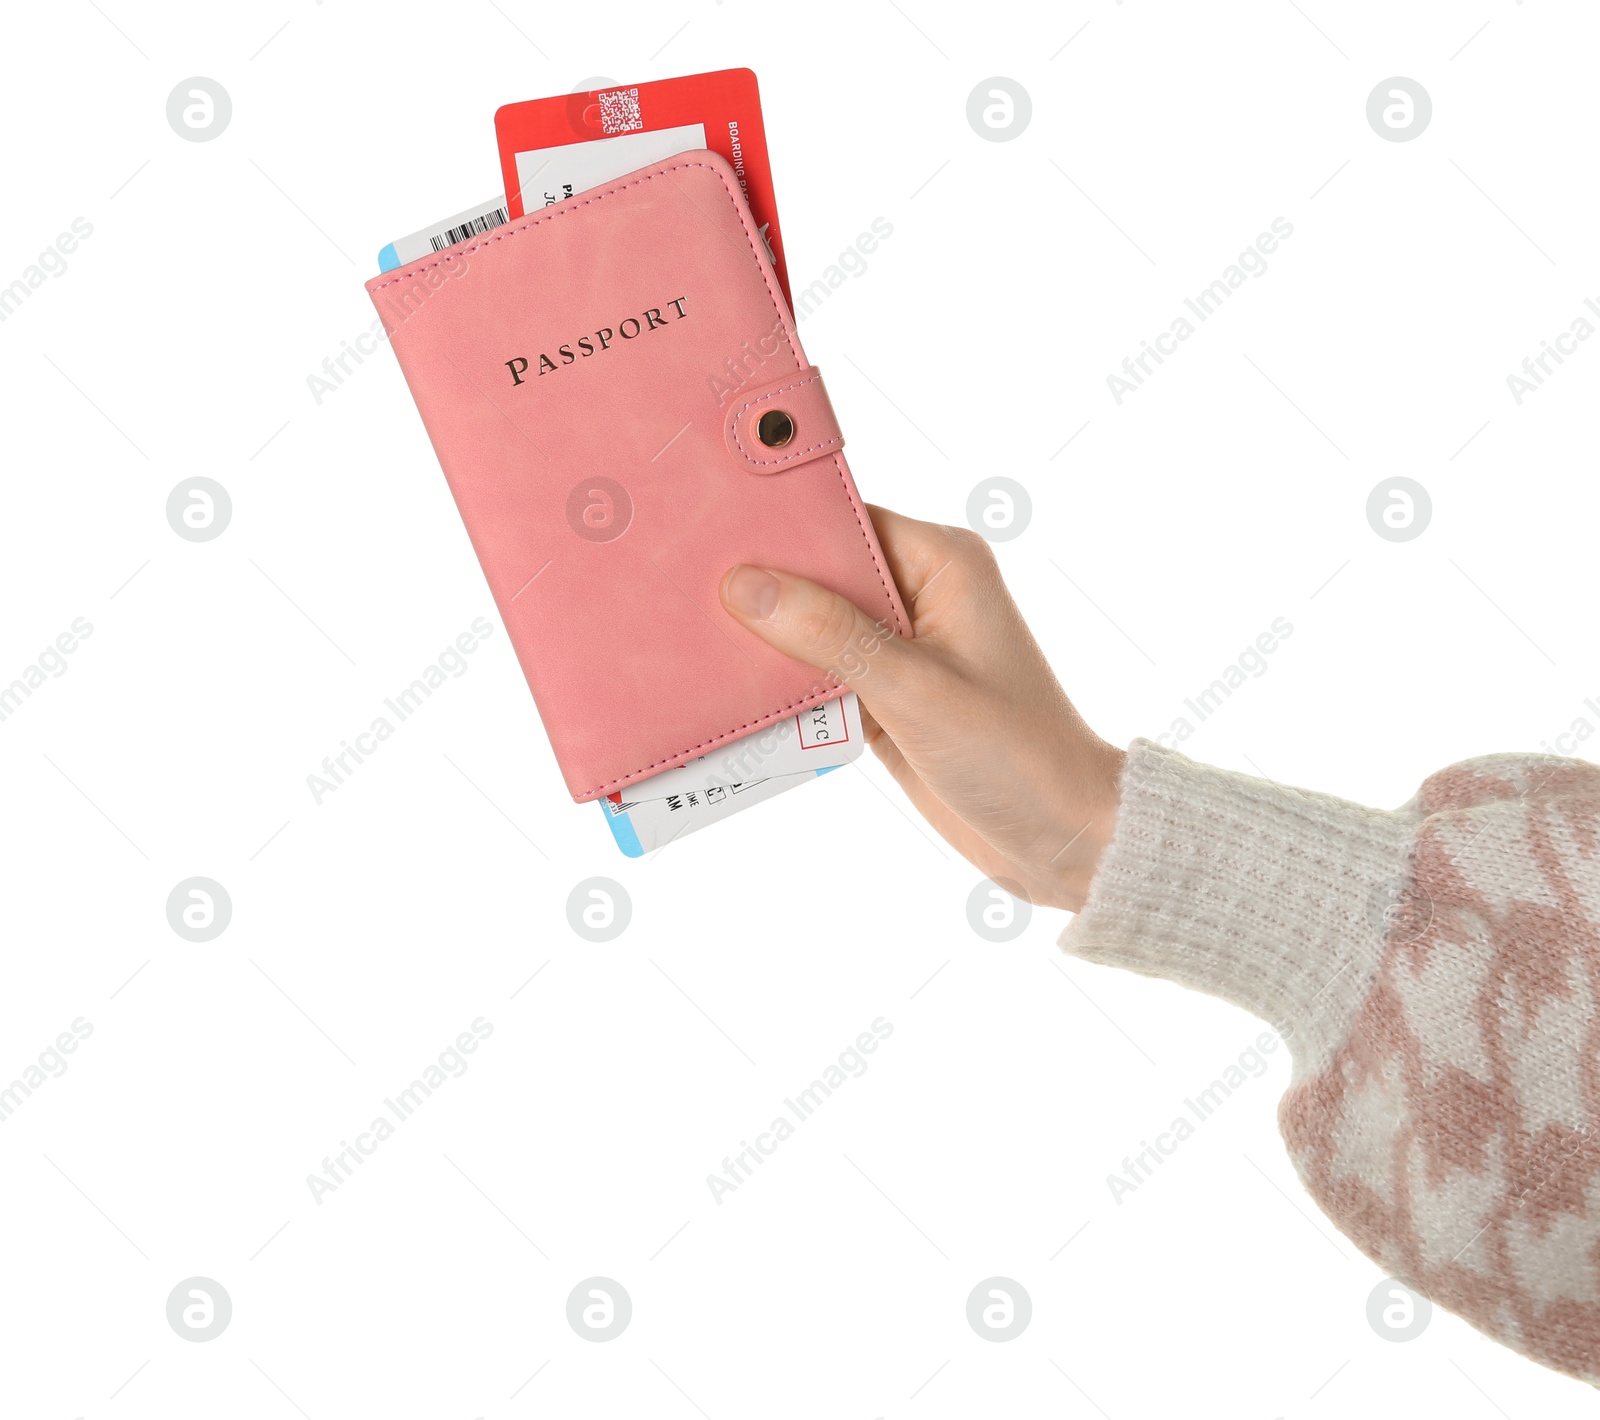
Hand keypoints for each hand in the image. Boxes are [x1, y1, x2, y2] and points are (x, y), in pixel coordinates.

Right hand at [719, 506, 1123, 911]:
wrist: (1059, 837)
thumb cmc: (1015, 753)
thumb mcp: (916, 690)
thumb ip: (831, 634)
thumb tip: (746, 585)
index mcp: (942, 563)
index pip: (844, 523)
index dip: (781, 529)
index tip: (712, 533)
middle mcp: (919, 595)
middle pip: (820, 575)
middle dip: (763, 591)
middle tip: (684, 591)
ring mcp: (899, 649)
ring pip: (811, 630)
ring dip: (766, 645)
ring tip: (692, 640)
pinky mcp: (885, 697)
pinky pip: (819, 679)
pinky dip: (784, 690)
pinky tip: (730, 691)